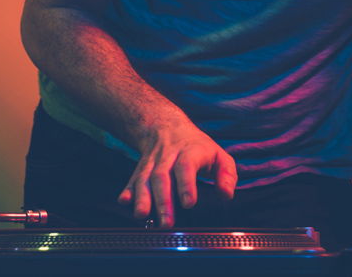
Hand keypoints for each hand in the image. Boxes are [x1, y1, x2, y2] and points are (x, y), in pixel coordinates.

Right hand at [117, 116, 236, 227]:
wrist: (167, 127)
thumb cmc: (197, 147)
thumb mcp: (219, 155)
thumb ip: (227, 175)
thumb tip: (226, 195)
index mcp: (190, 152)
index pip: (187, 166)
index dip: (186, 184)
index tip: (189, 203)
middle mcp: (168, 157)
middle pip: (162, 176)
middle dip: (163, 200)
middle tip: (167, 223)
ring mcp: (152, 163)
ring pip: (145, 179)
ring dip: (143, 198)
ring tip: (142, 215)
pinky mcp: (140, 169)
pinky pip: (132, 179)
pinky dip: (128, 191)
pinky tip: (124, 201)